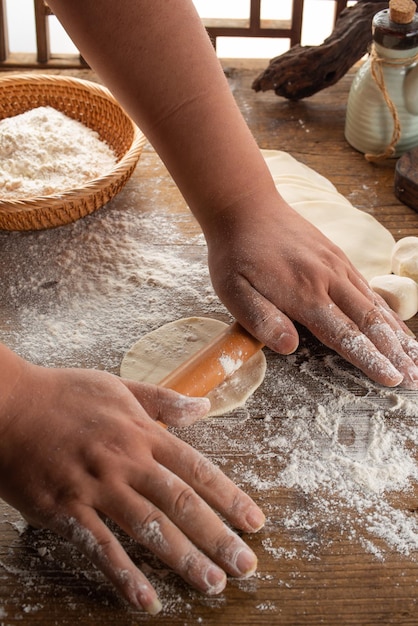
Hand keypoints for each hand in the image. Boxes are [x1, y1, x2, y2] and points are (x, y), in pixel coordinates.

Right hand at [0, 361, 264, 614]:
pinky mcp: (65, 509)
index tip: (255, 522)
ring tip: (212, 584)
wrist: (8, 404)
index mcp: (142, 432)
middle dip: (218, 536)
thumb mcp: (118, 387)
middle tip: (246, 565)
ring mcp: (96, 486)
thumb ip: (163, 400)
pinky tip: (146, 599)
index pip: (197, 468)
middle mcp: (126, 461)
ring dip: (183, 559)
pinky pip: (100, 547)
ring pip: (148, 528)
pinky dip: (124, 574)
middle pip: (181, 503)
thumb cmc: (63, 394)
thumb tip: (204, 406)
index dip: (229, 497)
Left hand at [206, 192, 417, 388]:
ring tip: (417, 359)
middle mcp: (328, 279)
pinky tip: (396, 326)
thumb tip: (289, 347)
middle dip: (395, 354)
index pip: (345, 334)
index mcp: (304, 293)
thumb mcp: (234, 289)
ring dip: (398, 335)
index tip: (392, 380)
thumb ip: (261, 319)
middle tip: (415, 379)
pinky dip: (387, 311)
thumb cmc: (236, 253)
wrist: (245, 206)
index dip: (370, 360)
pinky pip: (369, 288)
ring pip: (375, 306)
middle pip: (370, 322)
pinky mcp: (337, 256)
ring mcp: (336, 265)